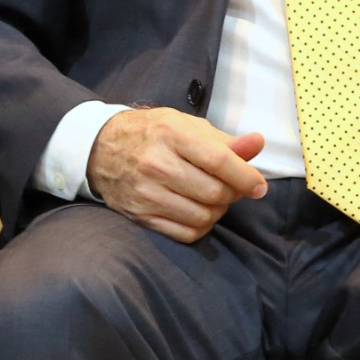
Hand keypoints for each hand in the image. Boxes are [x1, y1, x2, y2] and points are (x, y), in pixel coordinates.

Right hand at [86, 107, 267, 242]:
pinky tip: (198, 213)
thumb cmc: (152, 134)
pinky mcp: (139, 215)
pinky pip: (185, 233)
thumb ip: (224, 140)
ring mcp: (145, 192)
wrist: (100, 148)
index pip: (219, 161)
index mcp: (170, 133)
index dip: (246, 177)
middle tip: (231, 188)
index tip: (258, 186)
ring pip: (202, 217)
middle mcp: (155, 164)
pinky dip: (200, 227)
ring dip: (217, 211)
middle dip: (232, 194)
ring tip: (212, 198)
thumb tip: (257, 144)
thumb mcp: (186, 126)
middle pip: (214, 193)